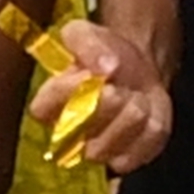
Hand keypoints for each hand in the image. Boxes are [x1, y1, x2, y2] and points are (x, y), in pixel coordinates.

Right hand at [31, 14, 171, 171]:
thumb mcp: (86, 34)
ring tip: (136, 95)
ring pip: (113, 145)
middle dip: (108, 103)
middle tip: (119, 85)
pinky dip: (150, 129)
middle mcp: (67, 135)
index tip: (89, 74)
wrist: (134, 69)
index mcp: (49, 103)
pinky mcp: (126, 160)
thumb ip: (88, 44)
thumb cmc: (101, 53)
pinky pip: (140, 152)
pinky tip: (147, 112)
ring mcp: (96, 151)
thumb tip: (106, 67)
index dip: (68, 92)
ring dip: (132, 114)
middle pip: (83, 130)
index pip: (43, 109)